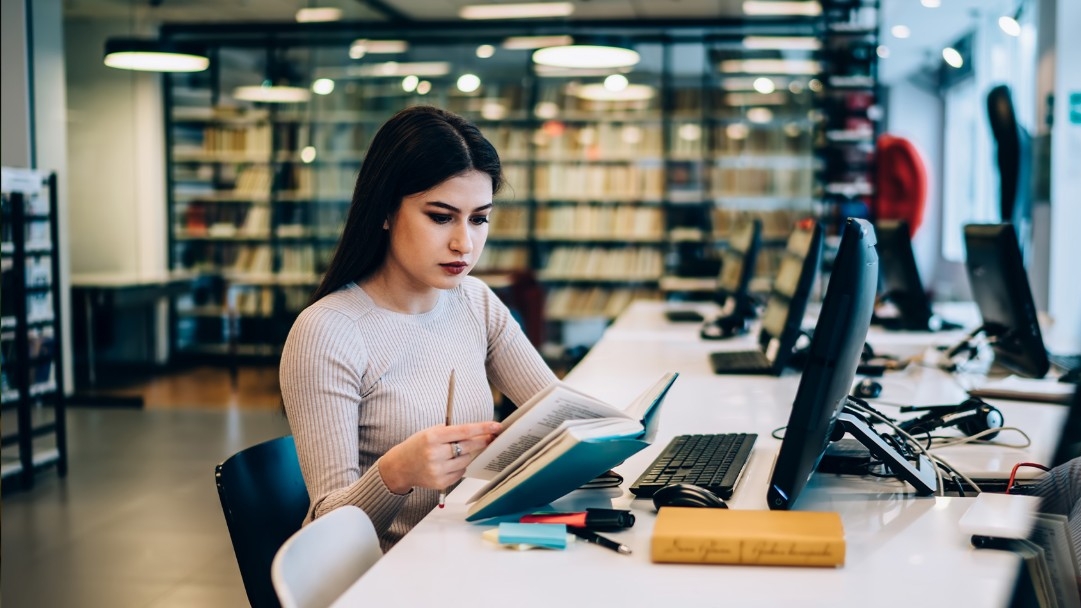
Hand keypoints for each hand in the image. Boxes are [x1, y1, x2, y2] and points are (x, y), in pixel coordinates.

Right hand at [379, 421, 501, 494]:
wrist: (400, 467)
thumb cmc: (417, 446)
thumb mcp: (430, 432)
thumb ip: (452, 432)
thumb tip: (480, 433)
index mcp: (433, 437)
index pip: (464, 431)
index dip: (483, 428)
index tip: (496, 426)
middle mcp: (435, 453)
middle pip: (469, 446)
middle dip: (482, 441)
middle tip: (490, 438)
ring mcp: (437, 470)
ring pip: (466, 460)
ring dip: (467, 455)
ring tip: (454, 452)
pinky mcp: (440, 482)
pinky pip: (460, 472)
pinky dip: (459, 466)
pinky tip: (449, 463)